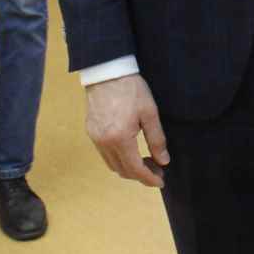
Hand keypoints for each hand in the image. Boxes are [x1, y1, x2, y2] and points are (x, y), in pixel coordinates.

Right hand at [85, 74, 169, 188]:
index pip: (135, 169)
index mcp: (120, 138)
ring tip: (145, 161)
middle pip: (122, 170)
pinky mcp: (91, 132)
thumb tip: (163, 161)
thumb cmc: (131, 89)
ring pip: (112, 165)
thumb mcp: (150, 113)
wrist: (107, 71)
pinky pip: (105, 154)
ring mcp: (95, 138)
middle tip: (157, 170)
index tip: (161, 181)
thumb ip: (157, 139)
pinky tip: (130, 151)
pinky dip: (118, 158)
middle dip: (141, 175)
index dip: (149, 179)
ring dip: (129, 168)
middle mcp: (104, 142)